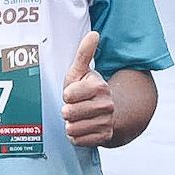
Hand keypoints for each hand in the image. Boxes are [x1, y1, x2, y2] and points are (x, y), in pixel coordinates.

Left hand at [61, 32, 114, 147]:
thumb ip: (85, 53)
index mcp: (99, 86)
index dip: (67, 95)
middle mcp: (106, 105)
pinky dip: (76, 136)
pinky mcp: (104, 137)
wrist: (108, 112)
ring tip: (79, 117)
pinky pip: (78, 140)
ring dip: (71, 124)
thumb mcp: (81, 71)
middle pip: (69, 113)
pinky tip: (83, 128)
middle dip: (68, 111)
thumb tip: (93, 34)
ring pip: (72, 128)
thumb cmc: (87, 90)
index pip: (68, 95)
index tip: (73, 93)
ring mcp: (106, 122)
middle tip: (76, 107)